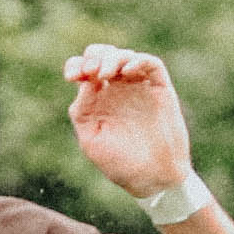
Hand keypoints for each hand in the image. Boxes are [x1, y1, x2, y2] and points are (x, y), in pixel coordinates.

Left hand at [65, 44, 191, 198]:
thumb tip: (84, 84)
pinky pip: (151, 65)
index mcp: (96, 100)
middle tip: (93, 73)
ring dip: (114, 58)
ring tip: (107, 73)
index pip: (82, 70)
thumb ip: (84, 112)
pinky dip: (139, 61)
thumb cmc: (119, 163)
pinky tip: (128, 70)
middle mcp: (116, 90)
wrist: (153, 178)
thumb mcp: (92, 140)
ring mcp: (138, 88)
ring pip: (125, 56)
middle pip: (103, 55)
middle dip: (95, 57)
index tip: (73, 77)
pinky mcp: (160, 90)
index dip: (75, 65)